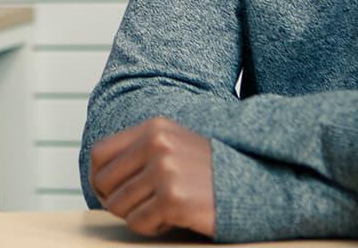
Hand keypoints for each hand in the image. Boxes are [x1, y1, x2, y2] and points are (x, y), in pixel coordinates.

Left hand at [87, 117, 214, 237]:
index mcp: (155, 128)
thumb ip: (140, 154)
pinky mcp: (173, 199)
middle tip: (139, 208)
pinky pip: (138, 223)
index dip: (98, 178)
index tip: (109, 193)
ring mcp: (165, 171)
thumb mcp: (175, 147)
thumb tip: (98, 180)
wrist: (260, 190)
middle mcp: (157, 144)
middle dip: (116, 201)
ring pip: (119, 206)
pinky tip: (174, 220)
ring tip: (164, 211)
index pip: (100, 153)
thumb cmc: (213, 175)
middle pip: (104, 182)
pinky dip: (152, 228)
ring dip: (138, 216)